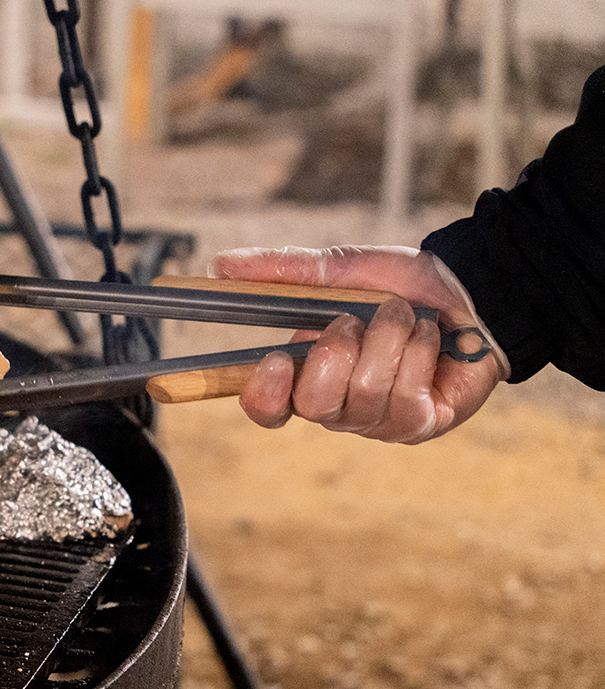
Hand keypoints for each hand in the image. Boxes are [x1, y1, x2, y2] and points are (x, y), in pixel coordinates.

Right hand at [208, 245, 509, 443]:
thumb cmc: (397, 285)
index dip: (263, 394)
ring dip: (388, 338)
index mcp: (304, 375)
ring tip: (404, 316)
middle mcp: (335, 407)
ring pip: (365, 393)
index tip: (275, 360)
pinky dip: (418, 350)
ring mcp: (376, 422)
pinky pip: (405, 394)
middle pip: (314, 403)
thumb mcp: (336, 270)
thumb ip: (280, 270)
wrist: (467, 289)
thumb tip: (220, 265)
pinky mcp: (417, 424)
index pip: (266, 408)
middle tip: (355, 318)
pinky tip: (430, 336)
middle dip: (338, 351)